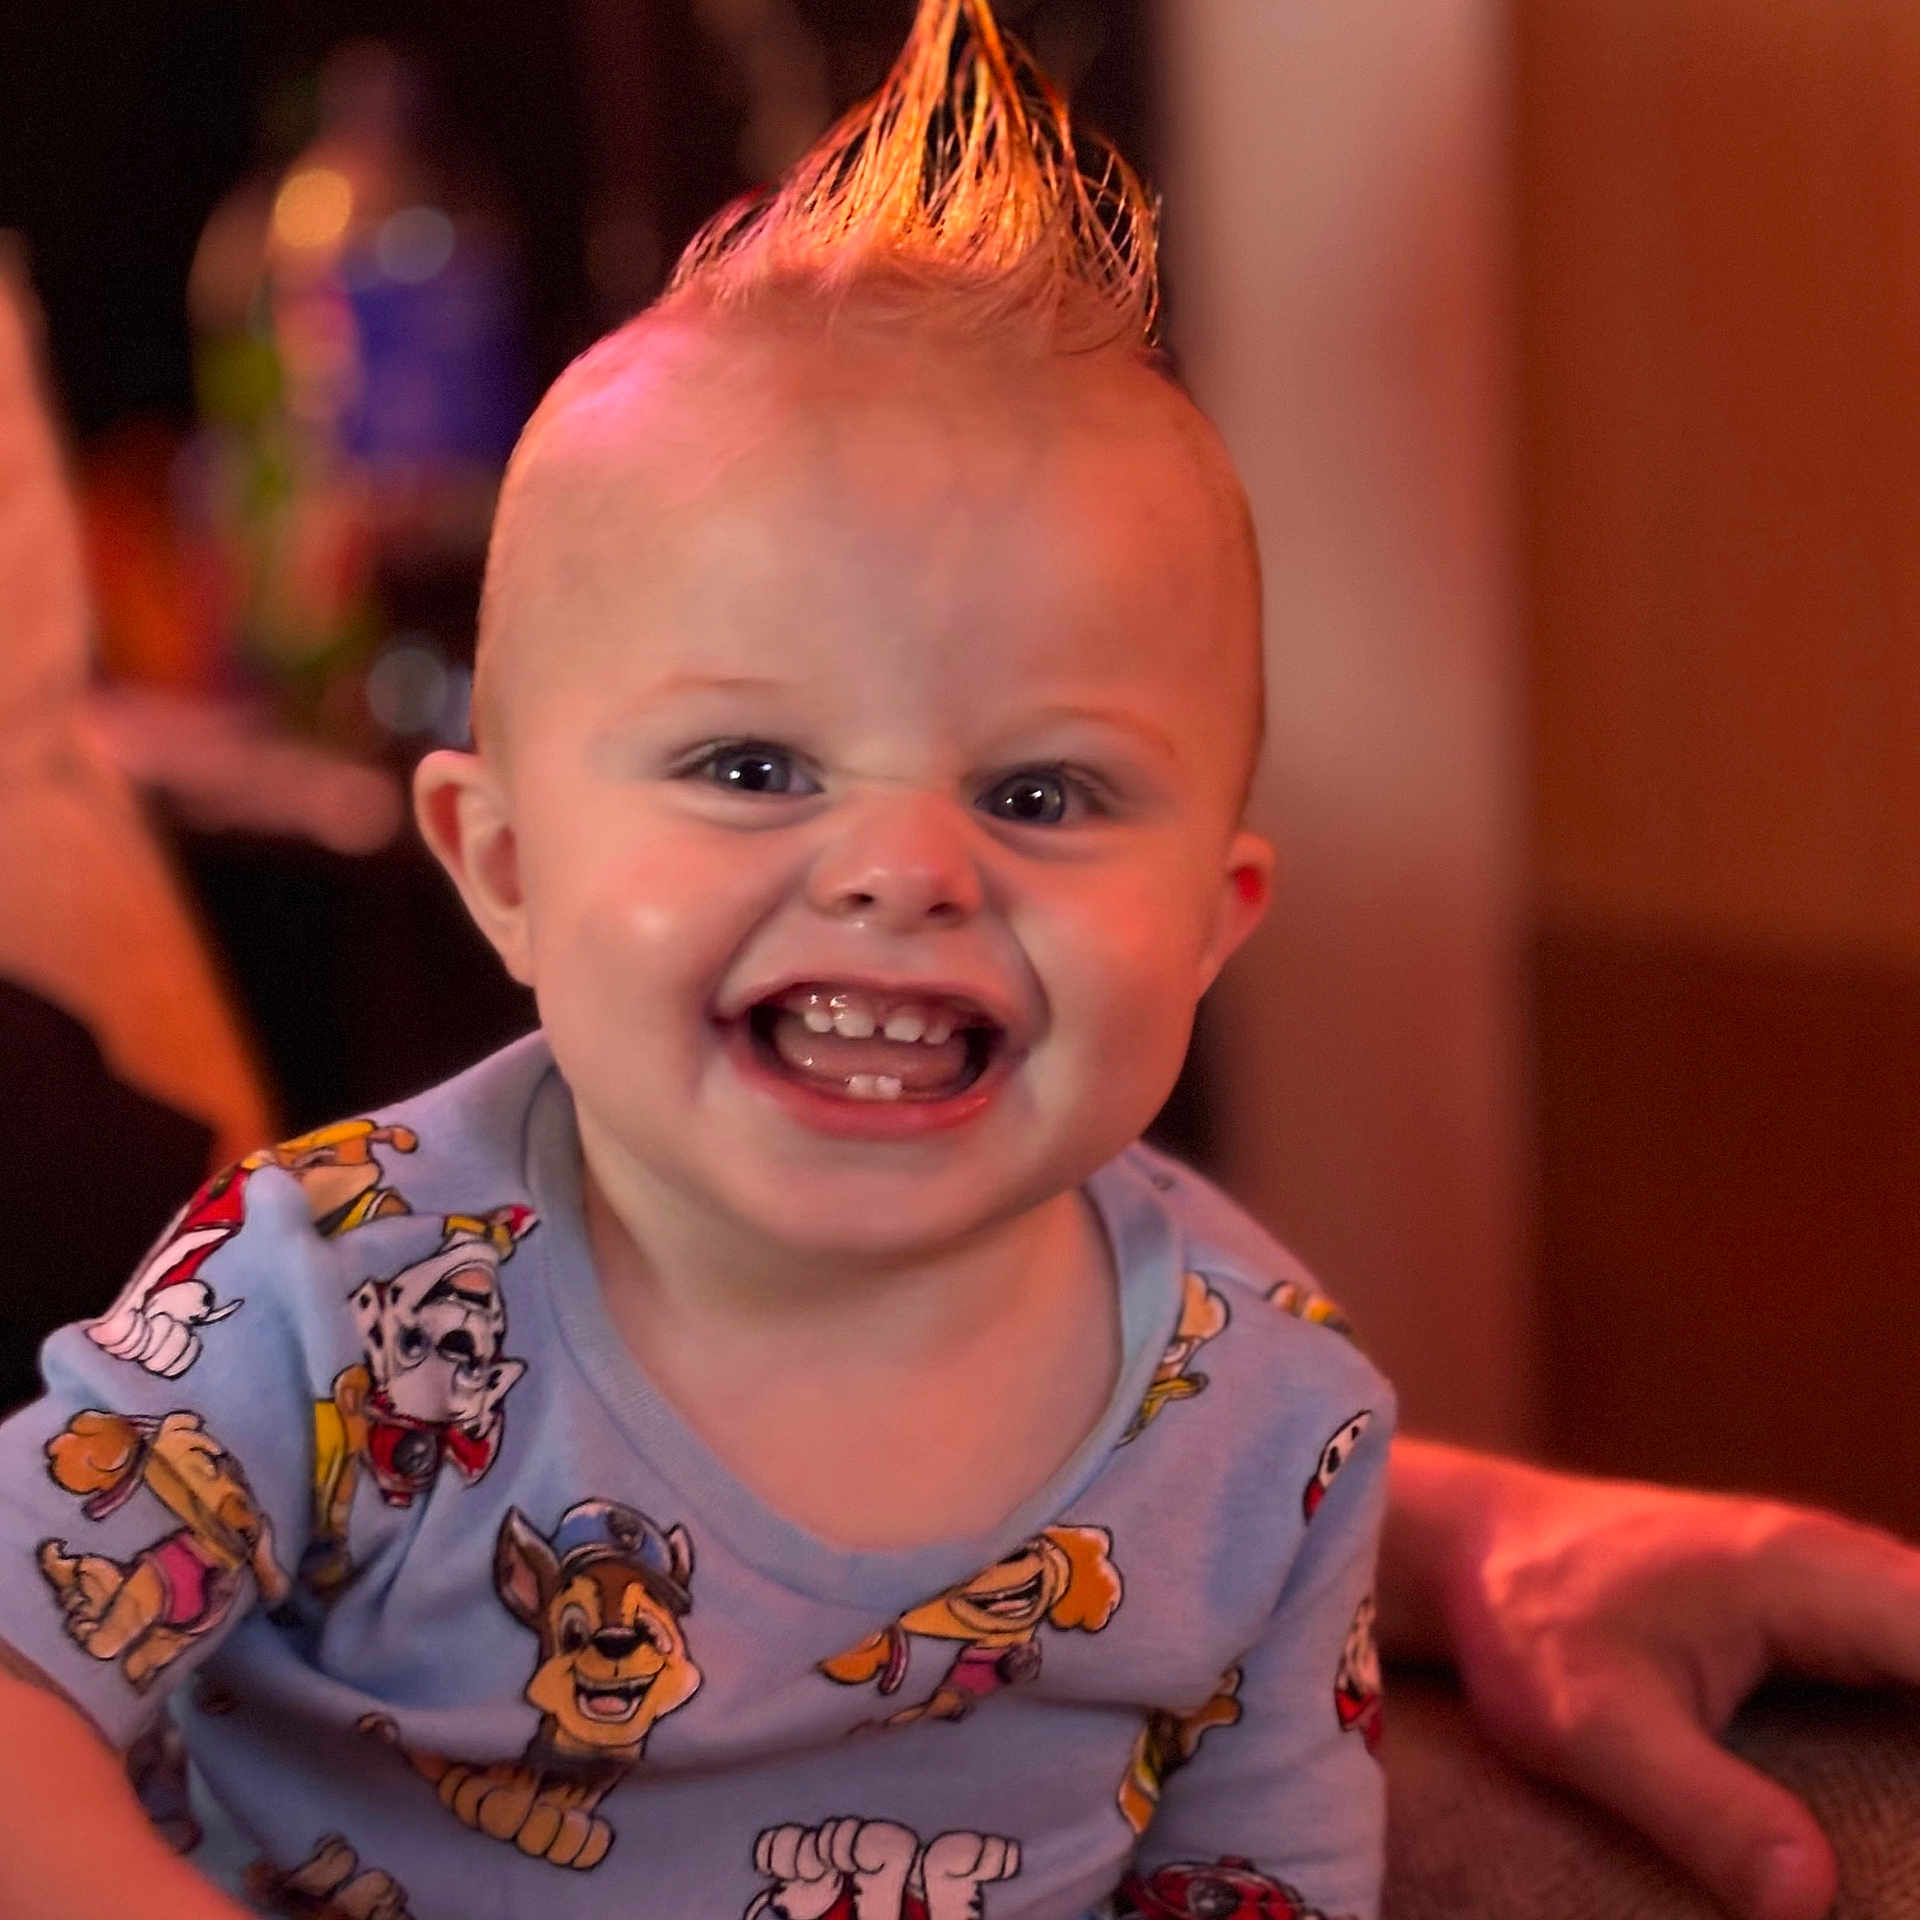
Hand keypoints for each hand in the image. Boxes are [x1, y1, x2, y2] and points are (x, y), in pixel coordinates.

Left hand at [1381, 1438, 1919, 1919]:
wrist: (1471, 1548)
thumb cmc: (1525, 1620)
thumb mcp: (1593, 1725)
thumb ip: (1703, 1808)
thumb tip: (1809, 1903)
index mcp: (1815, 1576)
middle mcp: (1845, 1565)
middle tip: (1914, 1860)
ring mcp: (1836, 1583)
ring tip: (1905, 1852)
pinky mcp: (1817, 1614)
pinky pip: (1907, 1664)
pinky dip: (1911, 1721)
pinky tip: (1893, 1804)